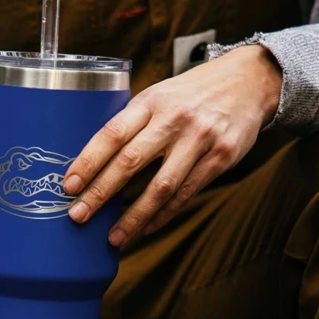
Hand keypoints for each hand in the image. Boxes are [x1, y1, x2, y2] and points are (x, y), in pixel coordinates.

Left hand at [63, 45, 282, 246]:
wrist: (249, 80)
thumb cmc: (191, 93)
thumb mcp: (158, 96)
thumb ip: (132, 124)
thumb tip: (93, 162)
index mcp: (150, 102)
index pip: (111, 133)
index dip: (87, 161)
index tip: (68, 185)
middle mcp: (173, 120)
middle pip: (130, 161)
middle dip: (101, 192)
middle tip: (78, 216)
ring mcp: (199, 140)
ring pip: (161, 186)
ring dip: (134, 216)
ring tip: (114, 237)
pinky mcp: (221, 158)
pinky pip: (186, 193)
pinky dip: (164, 214)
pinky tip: (146, 227)